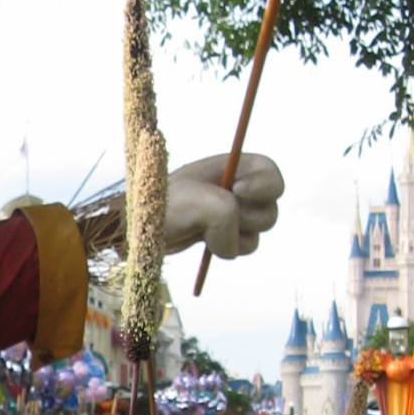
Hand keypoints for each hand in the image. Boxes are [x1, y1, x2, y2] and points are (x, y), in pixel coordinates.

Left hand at [162, 153, 282, 259]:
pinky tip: (203, 239)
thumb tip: (232, 239)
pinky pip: (242, 247)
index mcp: (235, 167)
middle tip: (214, 214)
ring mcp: (234, 214)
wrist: (142, 226)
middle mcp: (239, 189)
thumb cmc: (166, 203)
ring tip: (203, 227)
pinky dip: (224, 247)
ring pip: (258, 232)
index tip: (238, 191)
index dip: (264, 185)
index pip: (271, 173)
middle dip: (246, 217)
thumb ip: (226, 212)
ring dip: (233, 234)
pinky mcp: (226, 236)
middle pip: (270, 209)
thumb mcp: (197, 200)